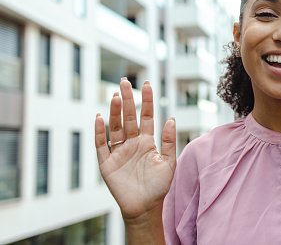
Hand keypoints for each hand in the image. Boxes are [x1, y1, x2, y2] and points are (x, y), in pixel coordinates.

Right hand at [95, 78, 175, 220]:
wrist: (145, 208)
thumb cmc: (158, 186)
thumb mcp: (168, 163)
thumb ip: (168, 142)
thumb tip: (171, 119)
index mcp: (147, 142)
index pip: (146, 117)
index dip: (146, 101)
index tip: (147, 84)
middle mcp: (132, 143)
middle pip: (128, 117)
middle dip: (128, 99)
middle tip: (125, 81)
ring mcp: (118, 152)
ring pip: (115, 127)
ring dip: (115, 112)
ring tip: (117, 96)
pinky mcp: (107, 163)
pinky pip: (101, 145)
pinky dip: (99, 132)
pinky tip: (100, 117)